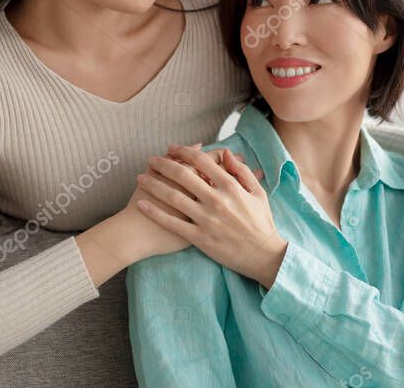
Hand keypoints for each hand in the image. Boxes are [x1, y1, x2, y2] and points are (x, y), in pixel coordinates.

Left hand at [123, 144, 264, 258]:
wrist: (263, 255)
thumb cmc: (261, 222)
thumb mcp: (258, 192)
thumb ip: (241, 171)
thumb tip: (225, 153)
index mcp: (231, 187)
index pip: (202, 162)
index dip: (184, 152)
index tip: (173, 148)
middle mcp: (216, 200)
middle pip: (183, 175)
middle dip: (164, 164)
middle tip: (151, 159)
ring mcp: (206, 219)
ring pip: (173, 196)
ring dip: (154, 184)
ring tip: (141, 177)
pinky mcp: (199, 237)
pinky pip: (172, 223)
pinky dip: (155, 212)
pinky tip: (141, 204)